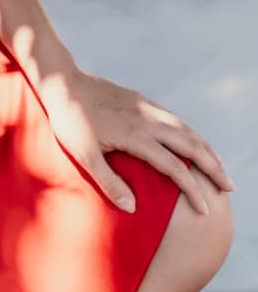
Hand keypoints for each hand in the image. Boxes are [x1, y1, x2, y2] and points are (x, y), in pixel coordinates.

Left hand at [37, 65, 234, 215]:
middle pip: (189, 144)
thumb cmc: (70, 122)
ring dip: (205, 148)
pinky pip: (173, 118)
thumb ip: (108, 182)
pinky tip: (193, 141)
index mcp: (135, 136)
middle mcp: (146, 120)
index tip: (204, 208)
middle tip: (229, 186)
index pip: (173, 166)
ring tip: (219, 166)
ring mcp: (145, 108)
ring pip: (185, 128)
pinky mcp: (141, 100)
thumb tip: (133, 208)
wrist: (63, 82)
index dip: (191, 188)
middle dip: (212, 166)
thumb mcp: (84, 156)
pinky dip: (190, 132)